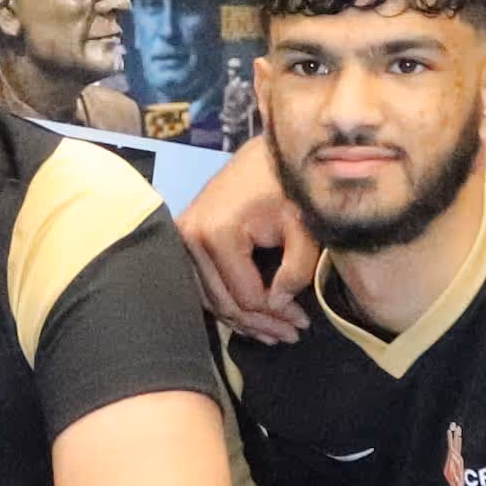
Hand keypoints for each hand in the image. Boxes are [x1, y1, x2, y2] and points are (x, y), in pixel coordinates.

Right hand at [175, 135, 322, 344]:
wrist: (268, 150)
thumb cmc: (289, 184)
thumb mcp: (303, 227)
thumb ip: (295, 271)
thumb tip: (277, 306)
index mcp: (217, 233)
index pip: (246, 294)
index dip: (277, 316)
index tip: (304, 324)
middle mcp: (190, 238)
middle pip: (224, 301)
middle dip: (260, 324)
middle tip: (291, 335)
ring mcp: (182, 238)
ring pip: (209, 298)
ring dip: (242, 319)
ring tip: (274, 333)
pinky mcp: (185, 237)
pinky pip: (203, 282)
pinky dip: (227, 301)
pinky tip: (250, 315)